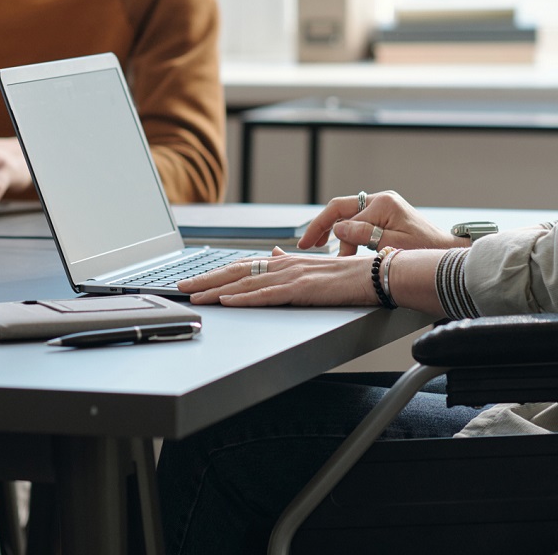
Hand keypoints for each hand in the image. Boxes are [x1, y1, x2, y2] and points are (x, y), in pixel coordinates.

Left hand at [178, 247, 377, 306]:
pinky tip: (228, 302)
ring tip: (195, 298)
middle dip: (206, 280)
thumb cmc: (350, 275)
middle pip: (237, 272)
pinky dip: (245, 299)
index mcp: (286, 262)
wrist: (376, 275)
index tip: (196, 279)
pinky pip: (267, 295)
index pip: (244, 266)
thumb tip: (271, 255)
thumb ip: (289, 263)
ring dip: (217, 291)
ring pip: (246, 284)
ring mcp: (292, 277)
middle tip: (181, 288)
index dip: (217, 272)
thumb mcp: (314, 267)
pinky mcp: (302, 289)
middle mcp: (285, 266)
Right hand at [298, 189, 462, 255]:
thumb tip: (338, 229)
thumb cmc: (425, 250)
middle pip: (341, 209)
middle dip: (322, 227)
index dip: (324, 231)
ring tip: (330, 254)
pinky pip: (360, 222)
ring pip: (349, 217)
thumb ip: (364, 235)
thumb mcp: (391, 245)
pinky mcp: (386, 215)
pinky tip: (344, 250)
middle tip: (307, 245)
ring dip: (338, 236)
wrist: (445, 251)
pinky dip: (350, 236)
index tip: (311, 246)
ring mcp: (383, 206)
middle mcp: (381, 200)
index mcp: (382, 203)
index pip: (343, 214)